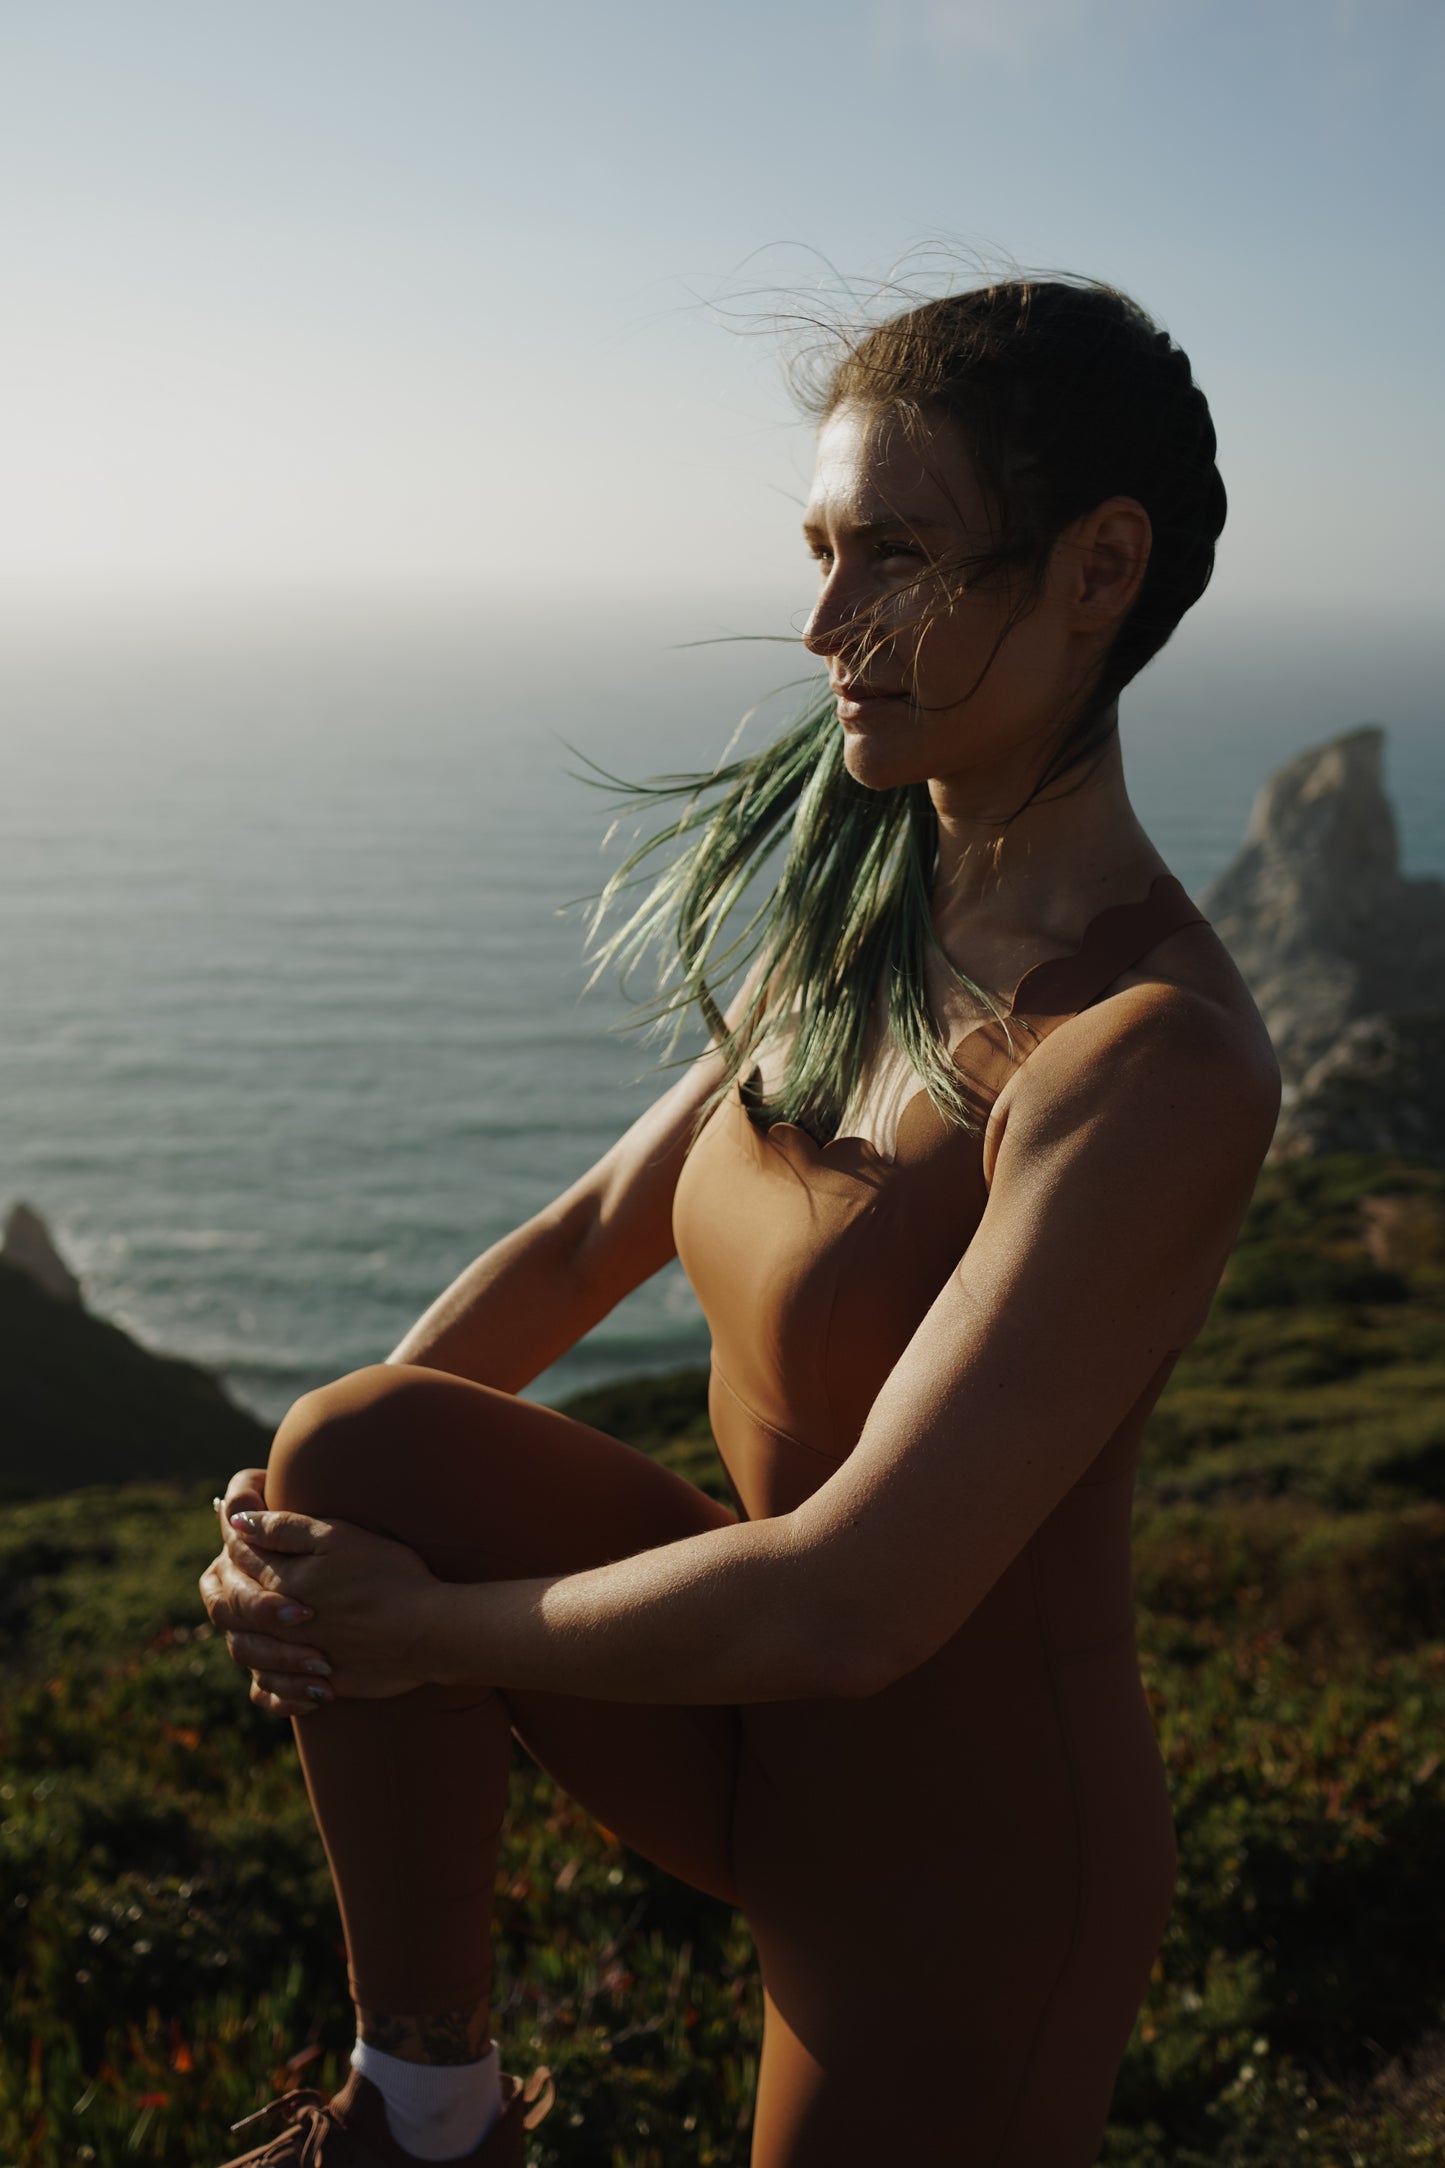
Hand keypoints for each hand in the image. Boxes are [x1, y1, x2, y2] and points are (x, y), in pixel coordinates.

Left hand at [200, 1471, 441, 1708]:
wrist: (428, 1630)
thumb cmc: (389, 1576)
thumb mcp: (338, 1538)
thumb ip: (285, 1529)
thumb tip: (238, 1522)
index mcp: (284, 1582)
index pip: (240, 1558)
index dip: (235, 1538)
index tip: (234, 1524)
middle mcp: (282, 1624)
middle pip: (233, 1605)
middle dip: (227, 1582)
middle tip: (228, 1567)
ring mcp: (298, 1658)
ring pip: (245, 1650)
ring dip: (240, 1631)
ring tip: (244, 1618)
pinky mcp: (319, 1686)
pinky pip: (273, 1692)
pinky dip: (265, 1686)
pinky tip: (267, 1679)